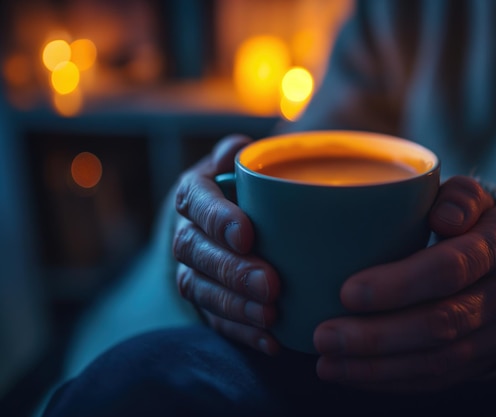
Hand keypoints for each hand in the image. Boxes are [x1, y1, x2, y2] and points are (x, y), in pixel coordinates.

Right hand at [173, 135, 281, 354]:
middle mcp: (186, 232)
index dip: (217, 219)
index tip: (246, 235)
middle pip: (197, 252)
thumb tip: (238, 149)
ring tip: (270, 316)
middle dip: (231, 271)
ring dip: (235, 306)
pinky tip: (270, 341)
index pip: (196, 203)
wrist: (242, 217)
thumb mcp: (246, 164)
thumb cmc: (251, 187)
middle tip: (270, 284)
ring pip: (200, 290)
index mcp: (194, 193)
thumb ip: (242, 156)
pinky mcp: (205, 300)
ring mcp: (192, 269)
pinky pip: (214, 320)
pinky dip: (241, 332)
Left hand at [313, 176, 495, 391]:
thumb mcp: (471, 198)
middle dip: (377, 335)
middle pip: (440, 322)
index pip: (450, 268)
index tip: (347, 292)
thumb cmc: (471, 224)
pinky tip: (349, 373)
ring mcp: (495, 334)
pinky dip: (388, 380)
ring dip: (376, 366)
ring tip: (327, 361)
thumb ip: (458, 197)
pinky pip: (434, 379)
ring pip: (436, 360)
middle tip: (325, 335)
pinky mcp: (479, 360)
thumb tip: (441, 216)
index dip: (399, 284)